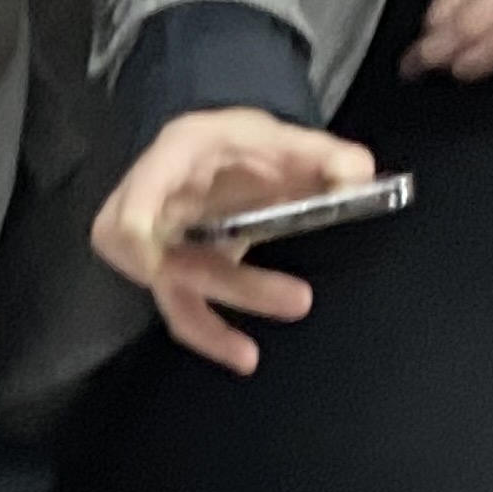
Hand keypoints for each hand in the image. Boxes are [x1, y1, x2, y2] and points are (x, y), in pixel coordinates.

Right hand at [88, 111, 378, 373]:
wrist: (214, 158)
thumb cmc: (235, 143)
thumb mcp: (278, 134)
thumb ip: (322, 153)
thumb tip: (357, 175)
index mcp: (171, 157)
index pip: (136, 195)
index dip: (134, 230)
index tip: (155, 265)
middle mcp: (148, 207)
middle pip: (162, 257)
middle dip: (229, 283)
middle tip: (299, 299)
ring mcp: (155, 245)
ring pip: (171, 290)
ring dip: (211, 325)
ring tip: (248, 356)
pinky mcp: (170, 273)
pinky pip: (182, 308)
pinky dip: (210, 335)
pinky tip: (243, 357)